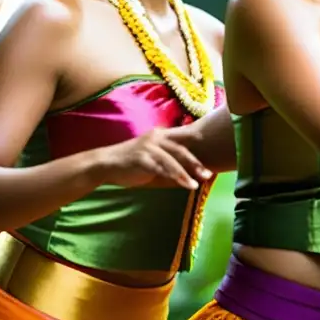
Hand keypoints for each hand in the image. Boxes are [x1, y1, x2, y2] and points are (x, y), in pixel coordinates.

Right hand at [94, 128, 210, 189]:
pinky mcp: (141, 158)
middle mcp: (155, 137)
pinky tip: (184, 184)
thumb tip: (190, 175)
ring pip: (172, 159)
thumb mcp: (153, 160)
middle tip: (208, 174)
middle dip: (195, 162)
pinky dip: (175, 176)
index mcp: (159, 135)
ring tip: (196, 184)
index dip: (197, 147)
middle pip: (180, 149)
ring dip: (186, 173)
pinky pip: (162, 168)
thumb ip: (169, 164)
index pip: (182, 139)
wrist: (106, 165)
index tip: (213, 156)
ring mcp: (148, 147)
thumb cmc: (131, 164)